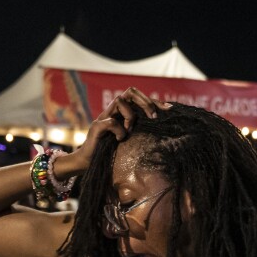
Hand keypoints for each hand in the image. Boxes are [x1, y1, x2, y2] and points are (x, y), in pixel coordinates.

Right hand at [57, 87, 171, 177]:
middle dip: (145, 102)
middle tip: (154, 116)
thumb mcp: (128, 141)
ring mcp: (103, 118)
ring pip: (119, 100)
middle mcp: (112, 112)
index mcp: (121, 113)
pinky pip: (111, 122)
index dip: (154, 101)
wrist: (87, 163)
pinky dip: (119, 130)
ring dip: (130, 115)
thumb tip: (160, 131)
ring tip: (130, 130)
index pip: (138, 98)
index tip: (169, 109)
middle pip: (130, 92)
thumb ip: (138, 132)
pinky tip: (120, 139)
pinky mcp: (96, 127)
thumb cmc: (108, 154)